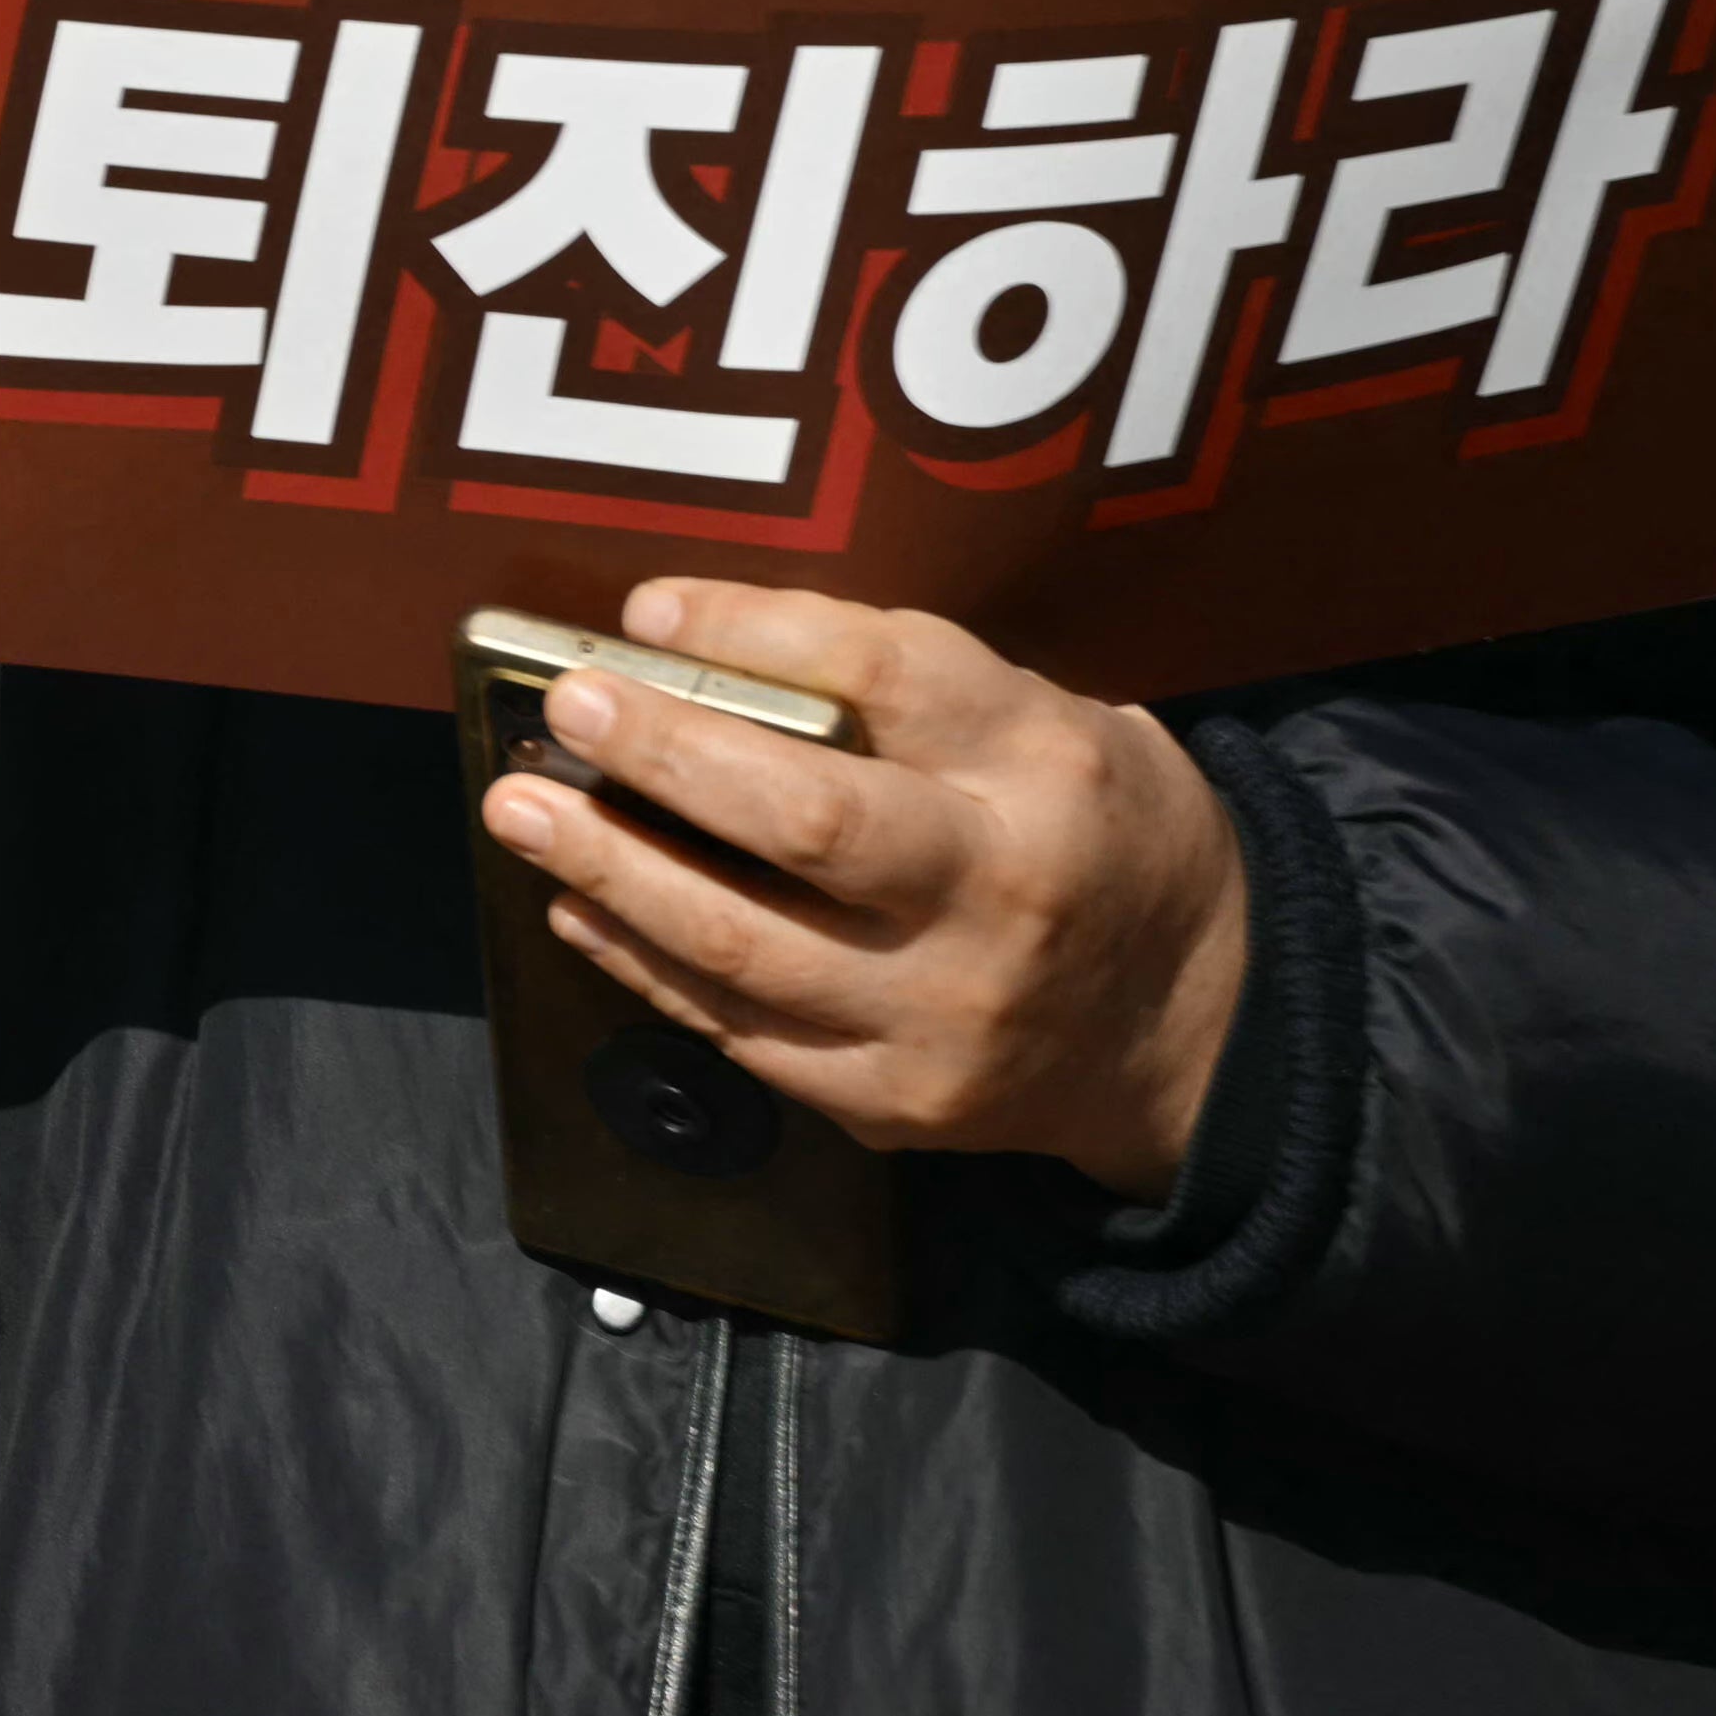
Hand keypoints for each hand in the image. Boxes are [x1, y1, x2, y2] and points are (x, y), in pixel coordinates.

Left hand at [484, 578, 1246, 1193]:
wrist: (1193, 1024)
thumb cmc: (1088, 831)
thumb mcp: (1041, 719)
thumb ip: (894, 679)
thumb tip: (683, 633)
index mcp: (1048, 772)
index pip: (889, 676)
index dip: (754, 635)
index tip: (646, 613)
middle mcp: (1002, 896)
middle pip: (808, 820)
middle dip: (665, 757)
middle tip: (570, 709)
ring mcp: (944, 1015)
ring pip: (745, 947)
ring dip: (611, 871)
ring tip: (522, 809)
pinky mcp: (897, 1102)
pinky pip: (741, 1031)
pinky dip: (644, 965)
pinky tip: (580, 905)